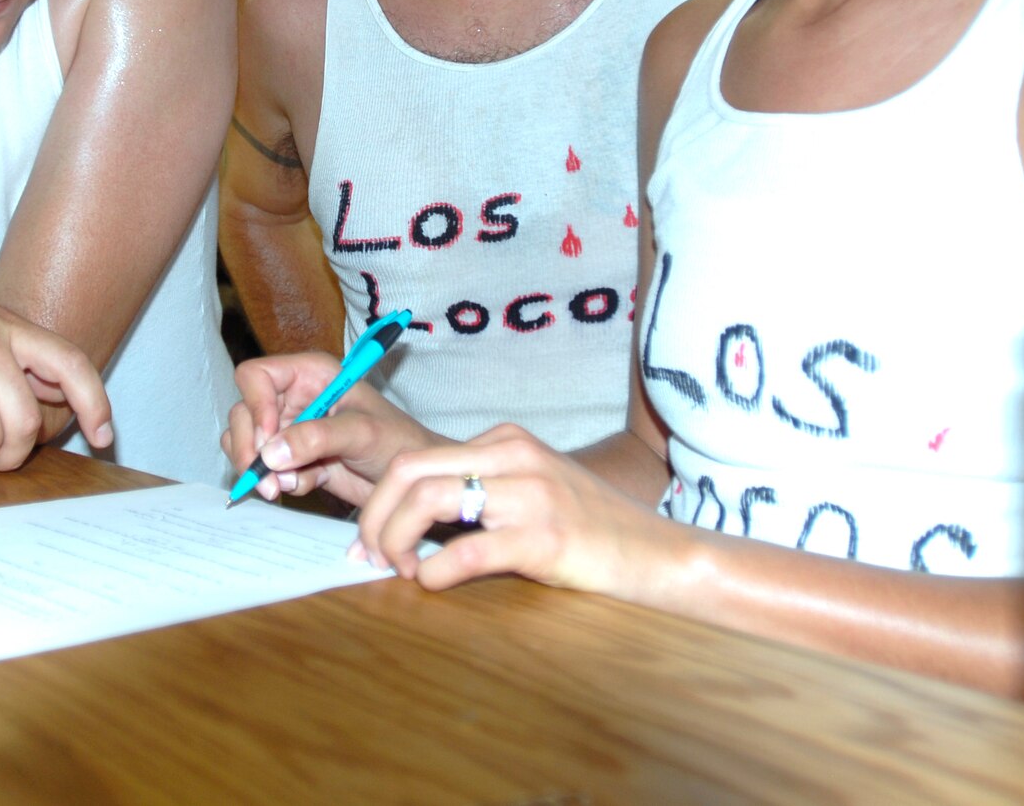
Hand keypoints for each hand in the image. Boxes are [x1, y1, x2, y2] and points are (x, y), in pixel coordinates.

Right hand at [222, 351, 450, 507]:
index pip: (256, 376)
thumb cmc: (398, 442)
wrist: (411, 483)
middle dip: (250, 448)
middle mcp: (294, 398)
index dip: (254, 405)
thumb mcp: (362, 432)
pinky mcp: (294, 459)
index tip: (267, 438)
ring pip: (248, 444)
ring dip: (261, 469)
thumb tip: (270, 453)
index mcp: (310, 374)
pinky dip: (281, 482)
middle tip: (267, 479)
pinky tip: (311, 484)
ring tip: (289, 486)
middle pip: (243, 413)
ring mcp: (291, 430)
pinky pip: (266, 469)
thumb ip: (316, 437)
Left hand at [355, 424, 683, 597]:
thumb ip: (479, 490)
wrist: (657, 553)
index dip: (377, 501)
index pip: (414, 458)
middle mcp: (513, 456)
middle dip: (374, 517)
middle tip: (369, 557)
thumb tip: (409, 521)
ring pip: (428, 501)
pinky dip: (434, 571)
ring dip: (396, 542)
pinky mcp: (544, 538)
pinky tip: (433, 583)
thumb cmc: (590, 529)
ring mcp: (530, 494)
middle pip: (408, 471)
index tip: (366, 539)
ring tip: (401, 571)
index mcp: (504, 440)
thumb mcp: (531, 489)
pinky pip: (467, 550)